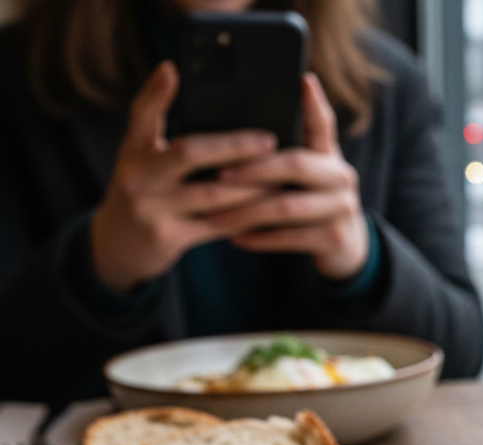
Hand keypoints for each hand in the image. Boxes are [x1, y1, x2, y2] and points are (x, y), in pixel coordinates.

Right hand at [90, 62, 277, 293]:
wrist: (115, 246)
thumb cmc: (141, 194)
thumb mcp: (139, 160)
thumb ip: (159, 132)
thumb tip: (187, 89)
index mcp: (133, 150)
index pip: (141, 114)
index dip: (156, 92)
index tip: (173, 70)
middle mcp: (137, 176)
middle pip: (189, 153)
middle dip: (233, 146)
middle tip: (268, 142)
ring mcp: (150, 208)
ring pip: (210, 194)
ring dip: (249, 187)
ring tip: (278, 178)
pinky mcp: (167, 238)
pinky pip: (214, 227)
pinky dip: (242, 219)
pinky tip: (266, 212)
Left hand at [210, 73, 369, 280]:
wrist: (344, 247)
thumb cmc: (311, 202)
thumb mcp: (306, 174)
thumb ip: (285, 152)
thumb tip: (237, 133)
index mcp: (330, 155)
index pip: (322, 123)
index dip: (313, 103)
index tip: (302, 80)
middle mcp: (342, 178)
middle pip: (295, 165)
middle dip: (252, 170)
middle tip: (217, 175)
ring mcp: (341, 209)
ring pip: (287, 207)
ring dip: (247, 211)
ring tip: (216, 216)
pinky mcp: (334, 238)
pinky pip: (290, 237)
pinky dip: (260, 238)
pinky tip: (237, 238)